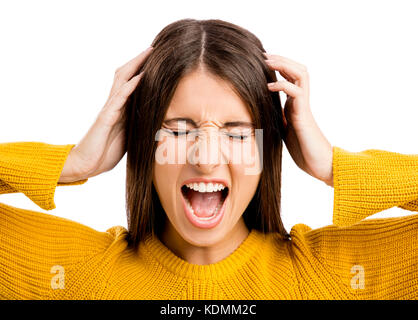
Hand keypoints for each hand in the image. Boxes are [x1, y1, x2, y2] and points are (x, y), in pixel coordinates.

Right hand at [59, 46, 152, 182]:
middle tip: (153, 48)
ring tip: (148, 53)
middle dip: (139, 61)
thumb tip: (155, 121)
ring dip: (135, 66)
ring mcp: (109, 109)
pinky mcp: (106, 118)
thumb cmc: (106, 152)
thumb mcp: (128, 137)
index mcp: (120, 109)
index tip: (157, 60)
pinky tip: (141, 77)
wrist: (86, 165)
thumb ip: (137, 125)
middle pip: (125, 75)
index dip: (142, 70)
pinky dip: (131, 86)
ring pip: (121, 80)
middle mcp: (114, 105)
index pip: (131, 83)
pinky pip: (119, 98)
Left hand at [263, 53, 332, 185]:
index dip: (278, 67)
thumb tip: (258, 115)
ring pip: (301, 74)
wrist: (319, 164)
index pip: (290, 77)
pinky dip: (282, 85)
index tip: (261, 62)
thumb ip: (275, 120)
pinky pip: (296, 92)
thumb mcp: (282, 131)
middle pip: (297, 70)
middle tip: (264, 55)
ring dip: (284, 64)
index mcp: (294, 104)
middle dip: (281, 59)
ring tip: (267, 62)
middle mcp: (300, 101)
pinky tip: (268, 86)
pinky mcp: (304, 114)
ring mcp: (303, 106)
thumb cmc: (302, 151)